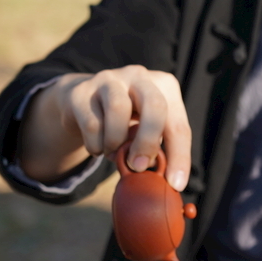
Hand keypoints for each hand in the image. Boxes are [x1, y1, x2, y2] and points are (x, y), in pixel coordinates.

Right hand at [20, 65, 190, 190]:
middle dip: (148, 142)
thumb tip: (166, 181)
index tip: (176, 184)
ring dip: (116, 142)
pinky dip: (96, 145)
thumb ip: (157, 150)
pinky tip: (98, 147)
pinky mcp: (82, 92)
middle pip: (154, 106)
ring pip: (118, 111)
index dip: (180, 157)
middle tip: (139, 167)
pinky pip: (92, 124)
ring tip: (114, 152)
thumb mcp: (146, 131)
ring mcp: (109, 79)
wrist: (83, 102)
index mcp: (165, 86)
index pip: (179, 125)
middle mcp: (139, 76)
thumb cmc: (126, 122)